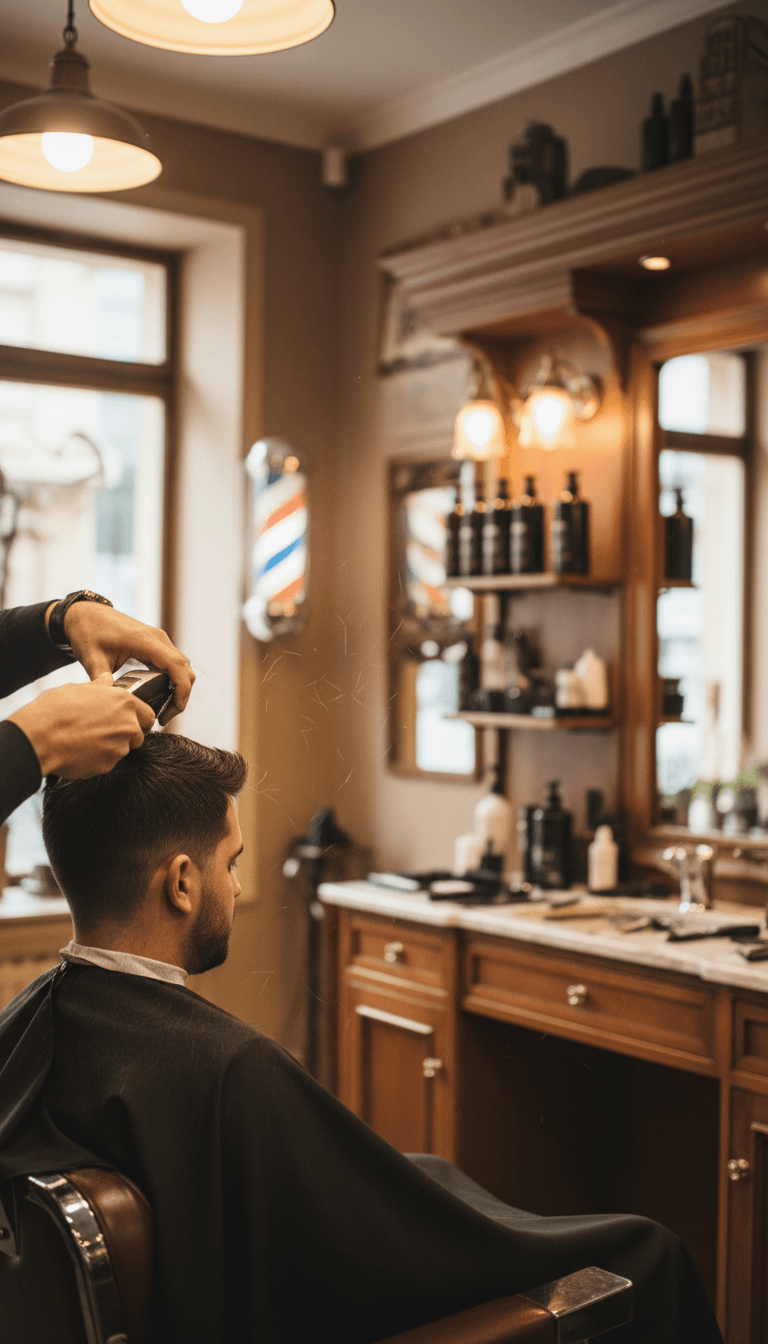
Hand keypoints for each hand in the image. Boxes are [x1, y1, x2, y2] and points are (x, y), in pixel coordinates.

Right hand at [9, 675, 155, 778]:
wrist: (39, 737)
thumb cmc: (55, 710)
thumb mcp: (77, 689)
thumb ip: (99, 687)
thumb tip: (107, 680)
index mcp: (124, 702)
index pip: (148, 715)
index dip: (139, 720)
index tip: (131, 722)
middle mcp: (128, 725)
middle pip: (138, 735)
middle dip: (125, 736)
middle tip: (102, 732)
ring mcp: (119, 747)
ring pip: (121, 750)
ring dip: (109, 748)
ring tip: (85, 739)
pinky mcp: (108, 765)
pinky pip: (107, 763)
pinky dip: (97, 760)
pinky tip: (79, 750)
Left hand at [54, 603, 194, 724]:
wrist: (85, 613)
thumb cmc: (88, 632)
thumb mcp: (92, 658)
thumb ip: (101, 680)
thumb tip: (111, 703)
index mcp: (145, 641)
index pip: (177, 666)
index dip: (182, 690)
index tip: (173, 710)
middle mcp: (157, 638)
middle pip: (185, 668)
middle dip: (181, 694)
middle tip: (164, 717)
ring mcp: (158, 639)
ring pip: (182, 666)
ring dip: (178, 687)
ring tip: (162, 708)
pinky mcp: (155, 643)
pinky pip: (173, 662)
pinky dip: (173, 679)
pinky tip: (158, 694)